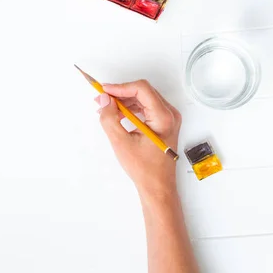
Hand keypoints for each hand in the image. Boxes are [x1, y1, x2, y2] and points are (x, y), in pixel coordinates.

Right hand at [95, 80, 180, 195]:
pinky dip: (131, 108)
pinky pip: (146, 107)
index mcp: (163, 117)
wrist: (157, 185)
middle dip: (120, 93)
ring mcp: (168, 118)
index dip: (120, 87)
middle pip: (143, 92)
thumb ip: (109, 118)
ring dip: (124, 101)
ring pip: (144, 98)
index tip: (103, 91)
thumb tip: (103, 99)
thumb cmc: (143, 168)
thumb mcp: (121, 142)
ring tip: (106, 109)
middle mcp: (170, 114)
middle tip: (102, 99)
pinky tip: (117, 115)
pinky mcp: (164, 123)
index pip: (141, 89)